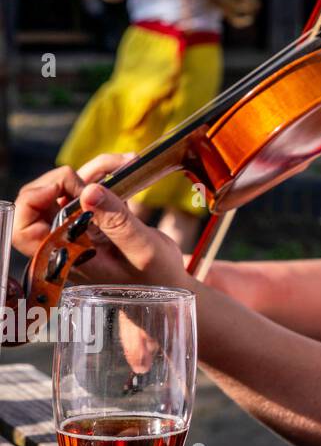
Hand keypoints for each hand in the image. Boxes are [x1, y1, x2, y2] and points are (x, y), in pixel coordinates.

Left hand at [13, 156, 187, 290]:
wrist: (170, 283)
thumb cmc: (156, 278)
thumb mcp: (143, 250)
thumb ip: (117, 222)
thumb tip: (89, 191)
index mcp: (68, 257)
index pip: (24, 230)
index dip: (32, 202)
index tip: (61, 187)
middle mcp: (66, 241)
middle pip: (39, 202)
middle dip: (65, 179)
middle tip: (100, 180)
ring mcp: (79, 228)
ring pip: (66, 188)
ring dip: (93, 170)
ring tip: (126, 162)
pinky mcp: (95, 217)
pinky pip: (89, 188)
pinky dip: (106, 172)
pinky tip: (128, 165)